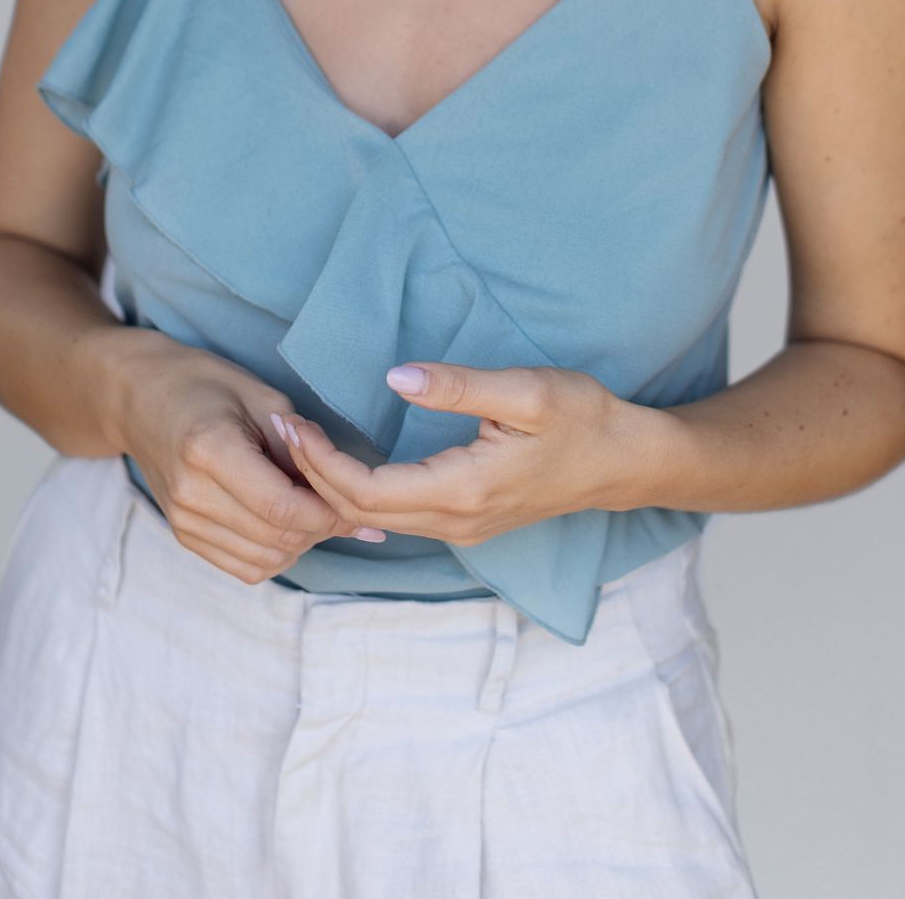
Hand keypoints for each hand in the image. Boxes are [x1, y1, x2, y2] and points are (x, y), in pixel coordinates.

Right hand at [115, 338, 387, 583]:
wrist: (138, 398)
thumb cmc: (203, 383)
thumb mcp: (260, 395)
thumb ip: (300, 445)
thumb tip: (342, 493)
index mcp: (209, 450)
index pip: (282, 506)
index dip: (329, 514)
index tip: (359, 505)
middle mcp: (190, 495)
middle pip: (276, 537)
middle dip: (322, 528)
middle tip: (348, 507)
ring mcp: (183, 521)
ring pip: (265, 560)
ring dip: (302, 544)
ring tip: (318, 510)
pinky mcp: (184, 536)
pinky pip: (244, 567)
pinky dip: (277, 554)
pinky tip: (290, 524)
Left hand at [275, 361, 632, 544]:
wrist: (626, 462)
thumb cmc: (583, 419)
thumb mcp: (527, 391)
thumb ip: (458, 386)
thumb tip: (394, 377)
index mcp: (463, 491)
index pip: (365, 491)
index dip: (319, 462)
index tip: (289, 423)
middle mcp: (455, 522)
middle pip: (360, 513)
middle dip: (311, 474)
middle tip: (277, 427)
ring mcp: (461, 528)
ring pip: (375, 520)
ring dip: (331, 485)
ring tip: (298, 441)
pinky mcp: (467, 521)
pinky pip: (396, 517)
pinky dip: (358, 492)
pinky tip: (343, 461)